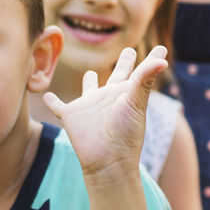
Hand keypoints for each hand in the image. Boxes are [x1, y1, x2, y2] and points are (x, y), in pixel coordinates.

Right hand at [43, 46, 167, 182]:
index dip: (151, 60)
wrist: (107, 160)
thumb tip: (163, 59)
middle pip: (117, 74)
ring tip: (88, 72)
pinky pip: (58, 106)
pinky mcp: (71, 115)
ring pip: (89, 88)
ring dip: (88, 81)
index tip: (161, 49)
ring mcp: (90, 105)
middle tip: (129, 51)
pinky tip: (46, 95)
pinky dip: (52, 101)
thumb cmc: (126, 132)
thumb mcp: (137, 101)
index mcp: (126, 92)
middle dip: (124, 63)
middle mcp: (109, 96)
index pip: (141, 71)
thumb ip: (146, 78)